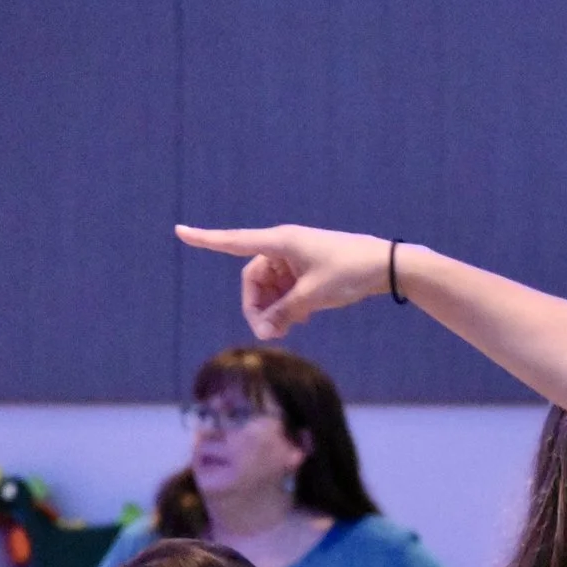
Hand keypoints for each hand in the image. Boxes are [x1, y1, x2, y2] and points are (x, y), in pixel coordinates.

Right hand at [176, 224, 392, 339]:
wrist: (387, 266)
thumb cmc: (350, 273)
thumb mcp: (313, 296)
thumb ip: (284, 312)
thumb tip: (265, 327)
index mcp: (281, 241)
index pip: (234, 242)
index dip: (206, 239)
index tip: (179, 231)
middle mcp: (284, 246)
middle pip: (254, 279)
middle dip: (257, 306)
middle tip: (268, 334)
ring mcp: (296, 258)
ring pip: (270, 288)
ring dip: (273, 310)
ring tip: (286, 331)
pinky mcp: (308, 269)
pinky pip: (286, 289)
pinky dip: (287, 305)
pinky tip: (300, 321)